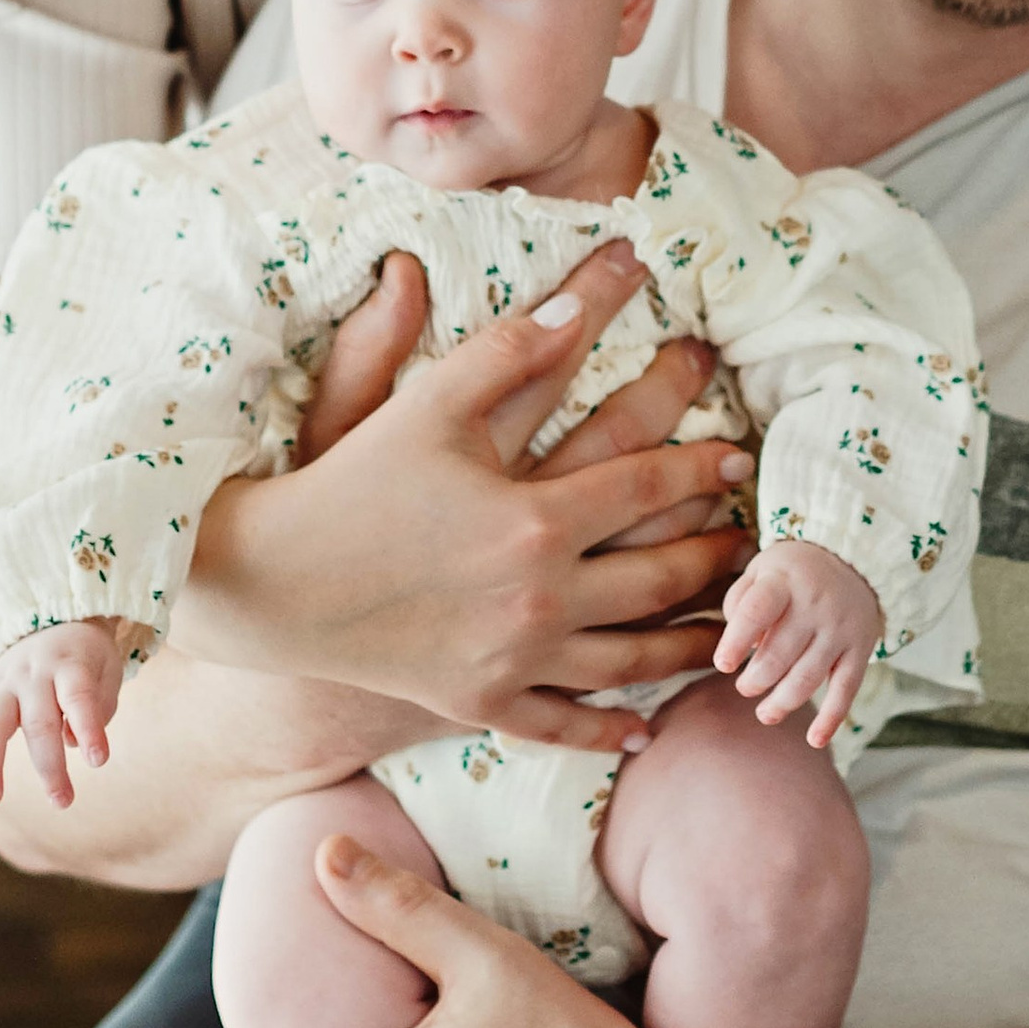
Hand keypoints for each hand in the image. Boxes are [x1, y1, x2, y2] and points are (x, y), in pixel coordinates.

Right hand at [0, 617, 130, 810]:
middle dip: (49, 766)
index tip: (98, 760)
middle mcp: (33, 675)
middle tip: (63, 801)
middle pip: (37, 721)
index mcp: (68, 665)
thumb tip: (71, 742)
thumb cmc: (85, 658)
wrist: (49, 619)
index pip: (78, 697)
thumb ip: (98, 706)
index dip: (89, 728)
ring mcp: (3, 686)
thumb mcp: (106, 669)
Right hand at [173, 242, 752, 744]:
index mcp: (533, 517)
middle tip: (756, 541)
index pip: (647, 486)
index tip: (737, 458)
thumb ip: (513, 346)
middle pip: (658, 577)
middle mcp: (538, 598)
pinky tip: (646, 726)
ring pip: (631, 660)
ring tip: (731, 623)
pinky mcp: (482, 706)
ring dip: (691, 641)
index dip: (700, 467)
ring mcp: (513, 661)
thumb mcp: (429, 401)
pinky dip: (611, 730)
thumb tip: (582, 297)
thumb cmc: (350, 479)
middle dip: (715, 554)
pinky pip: (564, 725)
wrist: (273, 584)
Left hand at [712, 540, 883, 743]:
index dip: (737, 641)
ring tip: (765, 713)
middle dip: (756, 680)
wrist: (854, 561)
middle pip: (780, 654)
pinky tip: (814, 740)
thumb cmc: (792, 573)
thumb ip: (740, 601)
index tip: (724, 664)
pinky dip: (831, 718)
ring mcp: (840, 630)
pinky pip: (846, 690)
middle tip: (744, 687)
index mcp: (784, 582)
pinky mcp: (860, 651)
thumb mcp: (761, 569)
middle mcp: (815, 605)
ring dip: (782, 703)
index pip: (757, 611)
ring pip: (808, 678)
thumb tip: (742, 647)